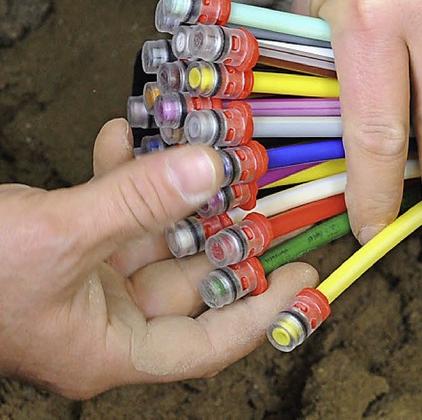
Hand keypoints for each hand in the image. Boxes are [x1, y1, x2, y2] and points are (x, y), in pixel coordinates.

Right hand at [0, 119, 316, 397]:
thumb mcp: (56, 237)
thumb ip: (135, 202)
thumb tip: (209, 168)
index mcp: (108, 348)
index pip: (208, 343)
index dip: (263, 311)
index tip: (303, 276)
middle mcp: (105, 318)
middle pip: (190, 282)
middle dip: (225, 236)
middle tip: (264, 196)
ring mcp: (87, 280)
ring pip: (155, 237)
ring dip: (176, 195)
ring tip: (207, 155)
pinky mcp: (68, 244)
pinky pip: (111, 211)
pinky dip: (120, 174)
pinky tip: (124, 136)